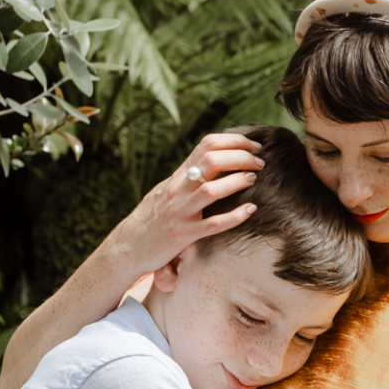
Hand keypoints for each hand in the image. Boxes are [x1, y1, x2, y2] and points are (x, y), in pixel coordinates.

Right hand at [123, 133, 263, 277]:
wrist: (128, 246)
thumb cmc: (153, 217)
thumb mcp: (168, 189)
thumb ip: (189, 174)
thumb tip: (215, 158)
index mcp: (178, 175)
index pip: (206, 145)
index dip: (234, 141)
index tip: (253, 146)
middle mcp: (178, 189)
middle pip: (212, 161)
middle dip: (241, 158)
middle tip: (259, 164)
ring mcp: (181, 212)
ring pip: (211, 190)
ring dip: (237, 182)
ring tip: (254, 179)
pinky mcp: (183, 235)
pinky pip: (213, 224)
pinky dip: (234, 216)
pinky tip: (251, 210)